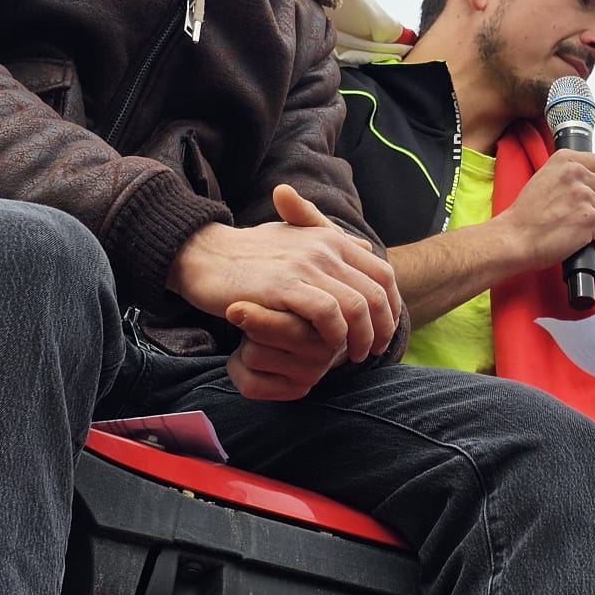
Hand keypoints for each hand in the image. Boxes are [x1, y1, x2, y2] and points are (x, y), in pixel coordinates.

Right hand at [169, 184, 402, 399]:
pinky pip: (327, 313)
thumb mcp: (296, 239)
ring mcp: (305, 266)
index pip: (382, 274)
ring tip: (352, 356)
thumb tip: (364, 247)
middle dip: (381, 328)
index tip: (384, 330)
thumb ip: (330, 244)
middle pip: (376, 293)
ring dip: (361, 337)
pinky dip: (335, 335)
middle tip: (373, 351)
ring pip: (357, 306)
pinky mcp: (283, 286)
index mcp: (330, 238)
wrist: (203, 254)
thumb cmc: (250, 254)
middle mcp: (324, 248)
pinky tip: (328, 348)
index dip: (390, 306)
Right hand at [493, 149, 594, 271]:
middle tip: (584, 217)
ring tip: (579, 232)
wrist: (513, 238)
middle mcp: (576, 173)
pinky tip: (585, 245)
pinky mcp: (589, 219)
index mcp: (566, 160)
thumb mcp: (545, 179)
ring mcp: (583, 195)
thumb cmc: (526, 216)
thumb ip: (570, 175)